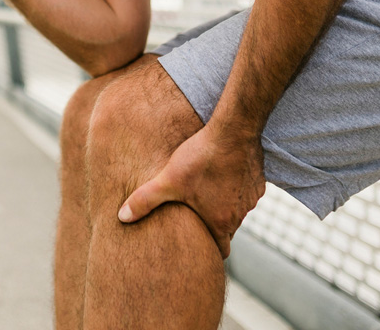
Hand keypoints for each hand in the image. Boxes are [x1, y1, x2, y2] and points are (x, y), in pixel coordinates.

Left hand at [117, 124, 264, 258]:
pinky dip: (235, 189)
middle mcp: (240, 214)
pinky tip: (220, 175)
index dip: (209, 251)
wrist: (234, 130)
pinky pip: (246, 192)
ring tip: (205, 193)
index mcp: (221, 221)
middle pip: (227, 230)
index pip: (220, 251)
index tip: (198, 248)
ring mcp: (251, 198)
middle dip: (213, 227)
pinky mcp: (258, 181)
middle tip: (196, 219)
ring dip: (224, 206)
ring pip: (237, 211)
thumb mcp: (168, 180)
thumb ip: (145, 200)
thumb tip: (121, 217)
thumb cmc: (201, 157)